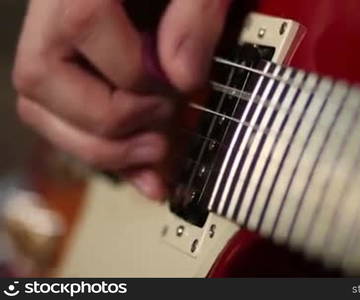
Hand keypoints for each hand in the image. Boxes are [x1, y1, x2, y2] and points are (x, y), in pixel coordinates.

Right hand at [13, 0, 230, 198]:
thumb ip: (196, 13)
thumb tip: (181, 77)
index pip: (85, 25)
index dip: (137, 72)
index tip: (185, 87)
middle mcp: (50, 9)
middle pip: (39, 78)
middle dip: (111, 121)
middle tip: (164, 128)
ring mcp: (52, 41)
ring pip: (39, 108)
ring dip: (100, 148)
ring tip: (155, 155)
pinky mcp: (69, 68)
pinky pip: (61, 118)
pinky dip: (103, 152)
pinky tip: (142, 172)